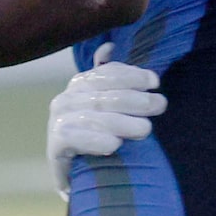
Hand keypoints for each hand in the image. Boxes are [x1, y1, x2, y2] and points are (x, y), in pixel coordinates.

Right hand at [47, 45, 166, 196]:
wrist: (72, 169)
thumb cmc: (94, 130)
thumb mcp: (104, 102)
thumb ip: (108, 76)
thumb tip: (109, 46)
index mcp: (79, 85)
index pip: (106, 74)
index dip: (131, 75)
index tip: (155, 81)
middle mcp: (65, 100)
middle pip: (104, 96)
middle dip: (135, 99)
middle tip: (160, 105)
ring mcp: (57, 122)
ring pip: (94, 118)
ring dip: (123, 123)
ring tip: (146, 129)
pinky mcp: (55, 146)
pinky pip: (77, 140)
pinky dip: (97, 141)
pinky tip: (115, 145)